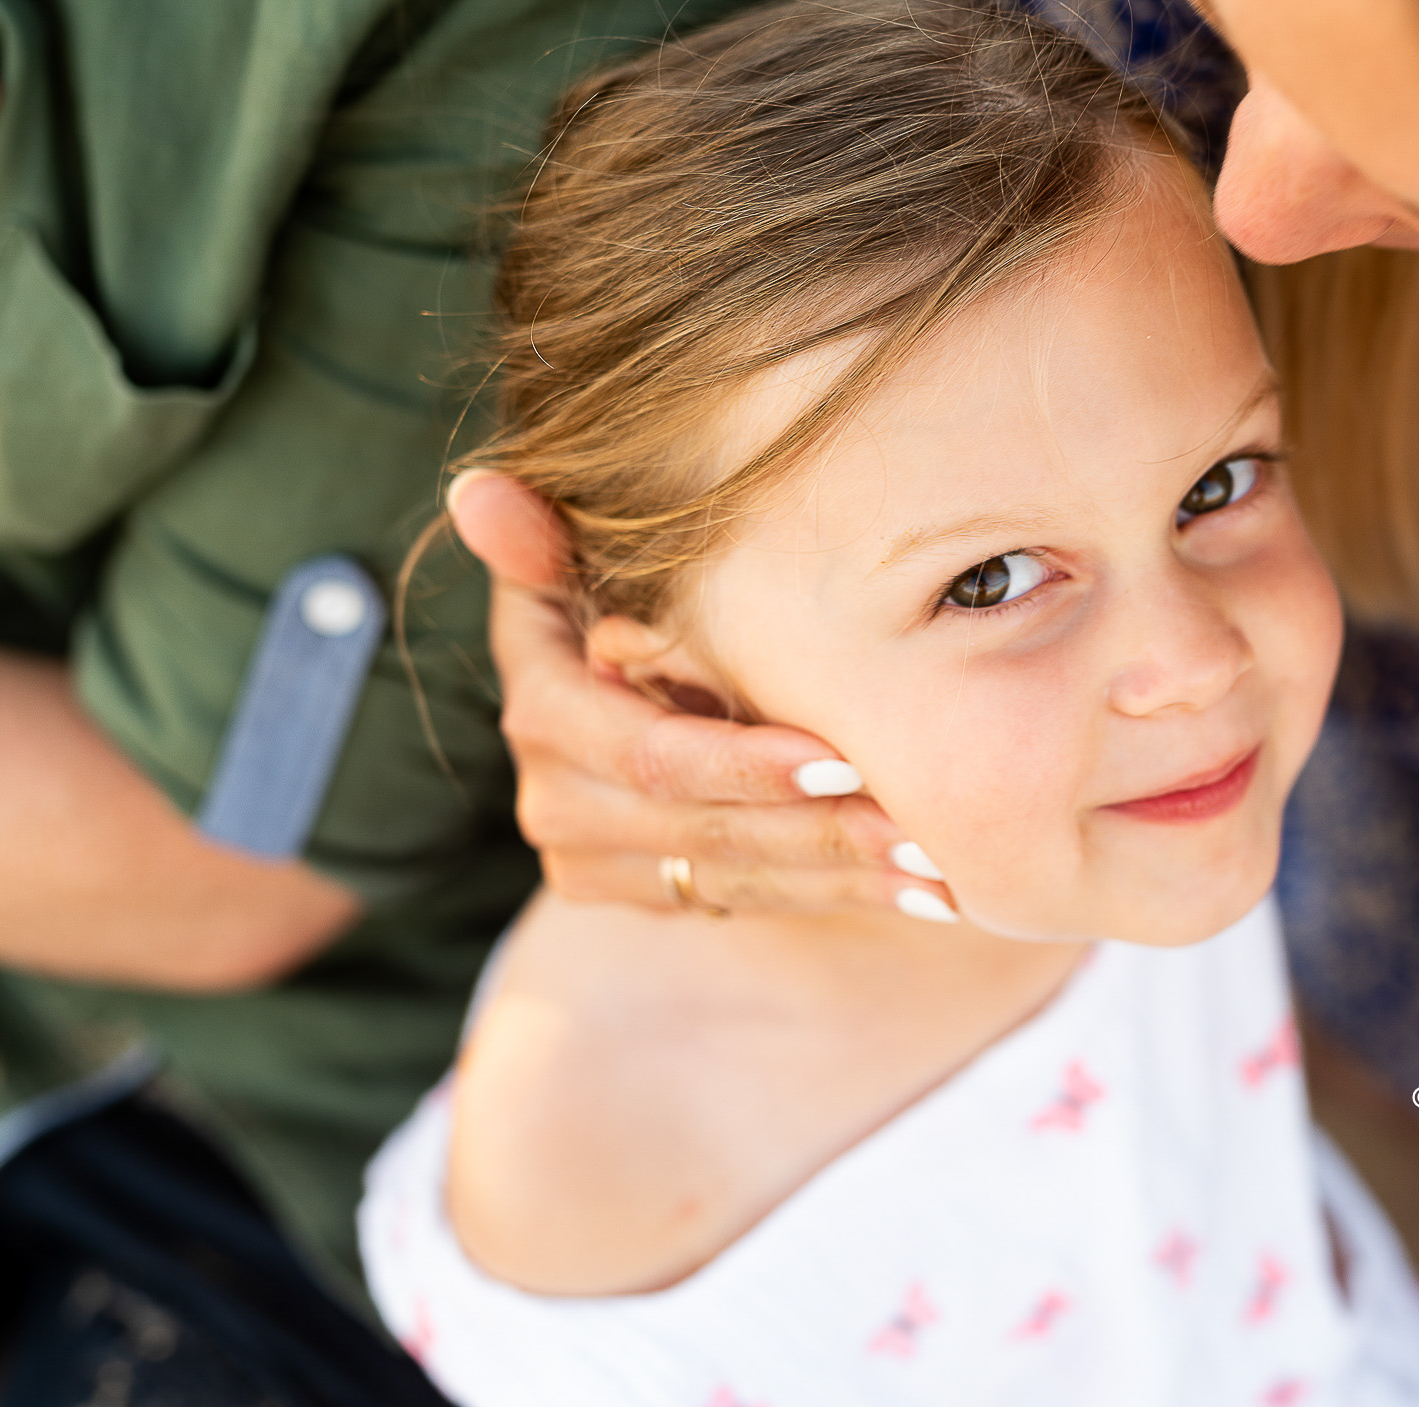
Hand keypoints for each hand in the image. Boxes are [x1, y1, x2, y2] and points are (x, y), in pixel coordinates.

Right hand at [449, 472, 958, 918]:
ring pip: (734, 878)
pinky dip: (835, 895)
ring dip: (843, 877)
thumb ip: (537, 540)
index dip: (741, 763)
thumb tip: (481, 491)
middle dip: (818, 832)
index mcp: (545, 713)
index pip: (650, 756)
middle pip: (703, 830)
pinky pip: (746, 903)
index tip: (841, 757)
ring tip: (937, 869)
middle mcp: (556, 800)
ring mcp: (594, 860)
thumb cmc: (605, 589)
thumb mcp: (568, 560)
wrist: (608, 677)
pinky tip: (922, 893)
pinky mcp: (642, 895)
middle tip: (919, 828)